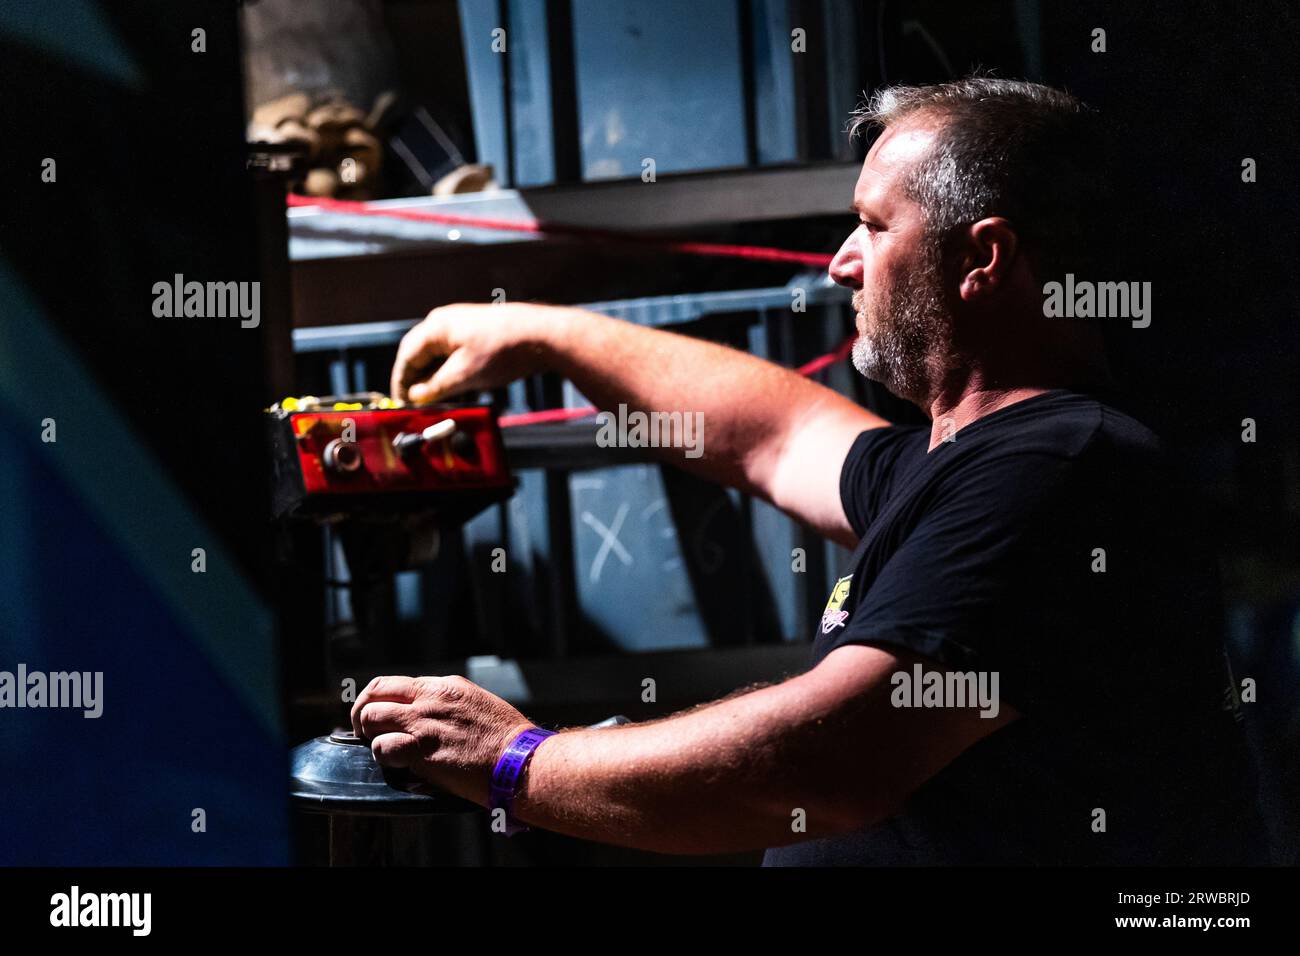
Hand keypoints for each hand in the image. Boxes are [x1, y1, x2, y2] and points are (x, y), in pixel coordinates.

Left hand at [351, 674, 533, 804]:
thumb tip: (422, 713)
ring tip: (381, 749)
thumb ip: (447, 704)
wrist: (521, 761)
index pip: (392, 683)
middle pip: (374, 695)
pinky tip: (397, 764)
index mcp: (445, 686)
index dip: (375, 700)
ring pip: (372, 718)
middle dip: (363, 715)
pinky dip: (383, 757)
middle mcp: (431, 698)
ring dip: (371, 736)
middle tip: (366, 733)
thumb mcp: (476, 704)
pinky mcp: (423, 750)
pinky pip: (383, 748)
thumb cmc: (506, 739)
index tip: (375, 714)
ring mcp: (425, 723)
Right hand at [390, 302, 574, 403]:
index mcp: (436, 326)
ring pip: (440, 357)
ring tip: (442, 401)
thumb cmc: (504, 349)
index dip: (401, 382)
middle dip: (418, 381)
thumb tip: (417, 395)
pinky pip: (457, 356)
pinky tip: (462, 391)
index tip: (401, 402)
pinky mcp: (478, 335)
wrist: (543, 335)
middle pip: (421, 355)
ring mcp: (462, 327)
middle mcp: (445, 322)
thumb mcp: (464, 375)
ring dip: (438, 380)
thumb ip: (436, 387)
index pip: (406, 356)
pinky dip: (454, 374)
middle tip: (418, 404)